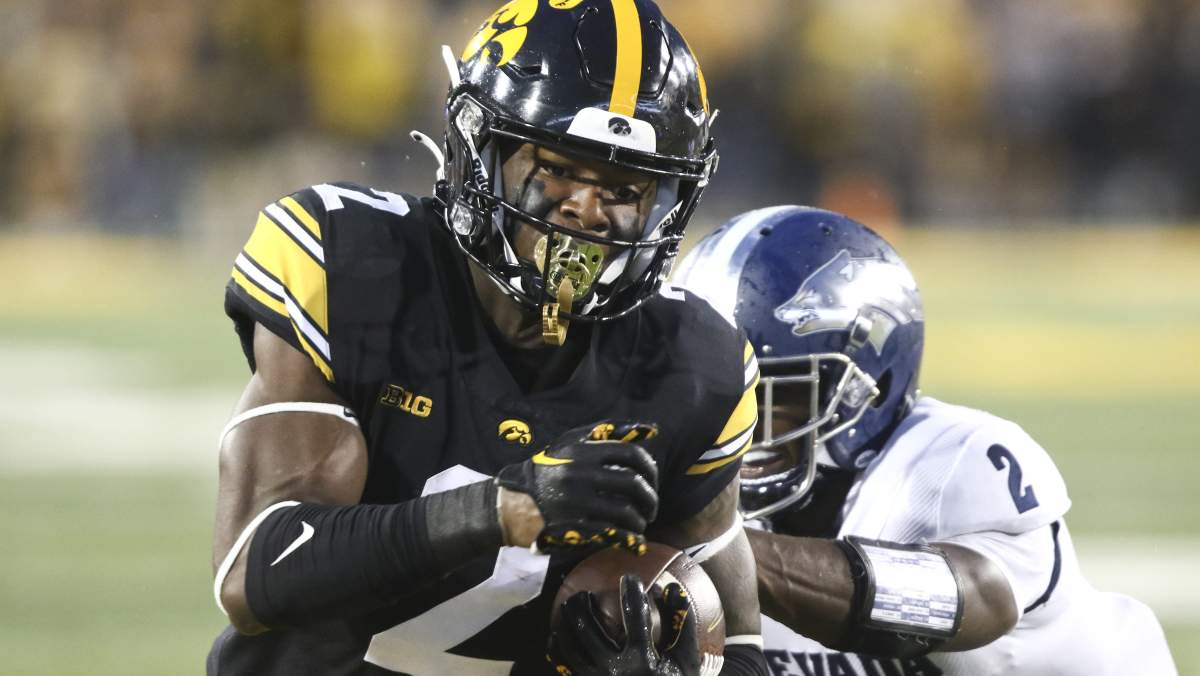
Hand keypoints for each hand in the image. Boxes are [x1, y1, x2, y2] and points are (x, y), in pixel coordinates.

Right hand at [495, 421, 658, 553]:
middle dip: (650, 498)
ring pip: (626, 512)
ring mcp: (577, 503)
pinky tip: (635, 542)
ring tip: (640, 522)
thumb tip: (650, 429)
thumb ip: (609, 432)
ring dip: (640, 520)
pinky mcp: (575, 527)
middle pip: (633, 484)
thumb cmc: (548, 469)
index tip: (651, 480)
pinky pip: (613, 534)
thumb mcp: (571, 442)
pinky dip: (631, 540)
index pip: (632, 455)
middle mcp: (580, 474)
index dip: (650, 469)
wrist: (514, 503)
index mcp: (583, 451)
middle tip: (650, 507)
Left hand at [547, 575, 700, 675]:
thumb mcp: (687, 659)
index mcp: (643, 660)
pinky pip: (565, 667)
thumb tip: (671, 588)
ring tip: (568, 606)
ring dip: (566, 623)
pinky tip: (557, 634)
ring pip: (570, 647)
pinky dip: (557, 649)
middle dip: (582, 605)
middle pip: (588, 630)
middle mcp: (616, 670)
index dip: (632, 592)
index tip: (630, 577)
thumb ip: (681, 624)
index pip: (636, 617)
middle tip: (585, 592)